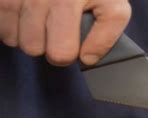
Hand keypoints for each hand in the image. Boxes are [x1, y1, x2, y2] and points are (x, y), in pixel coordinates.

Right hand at [0, 0, 130, 65]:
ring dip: (31, 37)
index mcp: (67, 2)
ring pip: (16, 40)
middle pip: (34, 48)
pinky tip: (29, 18)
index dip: (70, 53)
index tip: (76, 44)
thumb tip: (86, 59)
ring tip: (45, 23)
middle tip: (59, 32)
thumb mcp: (114, 7)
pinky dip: (14, 27)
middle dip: (49, 46)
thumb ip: (107, 36)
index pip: (61, 53)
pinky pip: (3, 28)